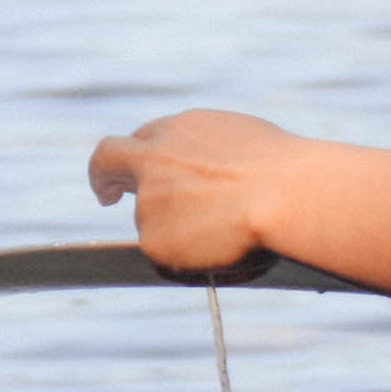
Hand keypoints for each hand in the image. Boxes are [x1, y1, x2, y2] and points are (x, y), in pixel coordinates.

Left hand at [86, 109, 302, 280]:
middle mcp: (154, 158)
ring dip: (180, 234)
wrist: (287, 196)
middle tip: (107, 194)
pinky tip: (229, 255)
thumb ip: (216, 157)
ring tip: (234, 241)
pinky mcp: (152, 239)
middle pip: (109, 159)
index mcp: (182, 130)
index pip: (144, 138)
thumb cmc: (287, 174)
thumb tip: (216, 181)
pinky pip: (170, 258)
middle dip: (103, 176)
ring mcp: (147, 199)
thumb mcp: (249, 147)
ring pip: (152, 222)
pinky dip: (193, 261)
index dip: (137, 154)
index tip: (132, 168)